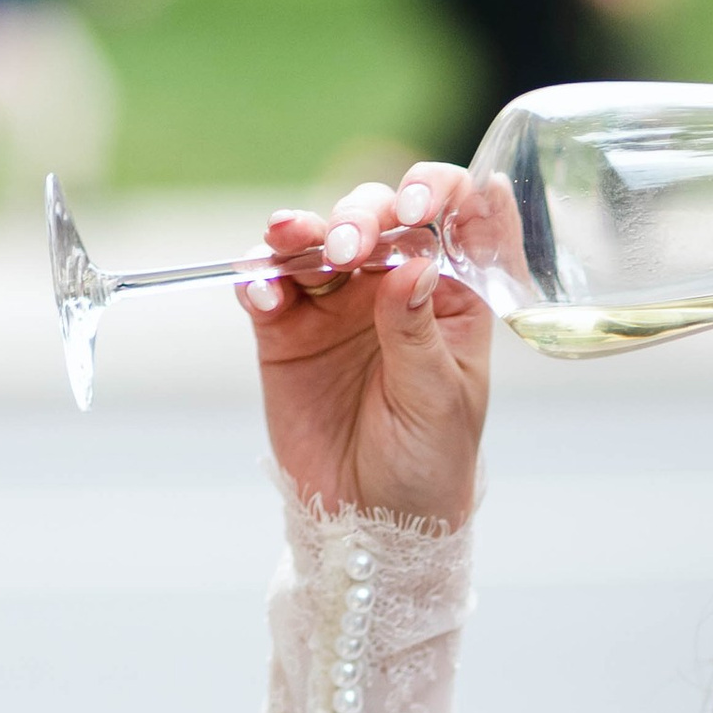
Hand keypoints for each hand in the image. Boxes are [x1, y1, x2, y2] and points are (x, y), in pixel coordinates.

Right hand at [244, 167, 489, 530]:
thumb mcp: (438, 402)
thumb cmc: (429, 462)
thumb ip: (420, 333)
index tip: (420, 201)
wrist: (372, 520)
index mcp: (451, 292)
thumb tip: (415, 263)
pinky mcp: (286, 328)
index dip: (438, 191)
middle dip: (361, 216)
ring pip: (317, 239)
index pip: (453, 217)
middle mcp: (393, 283)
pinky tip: (263, 291)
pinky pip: (268, 286)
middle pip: (376, 216)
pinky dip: (260, 277)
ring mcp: (336, 302)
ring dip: (304, 231)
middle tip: (351, 249)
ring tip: (293, 242)